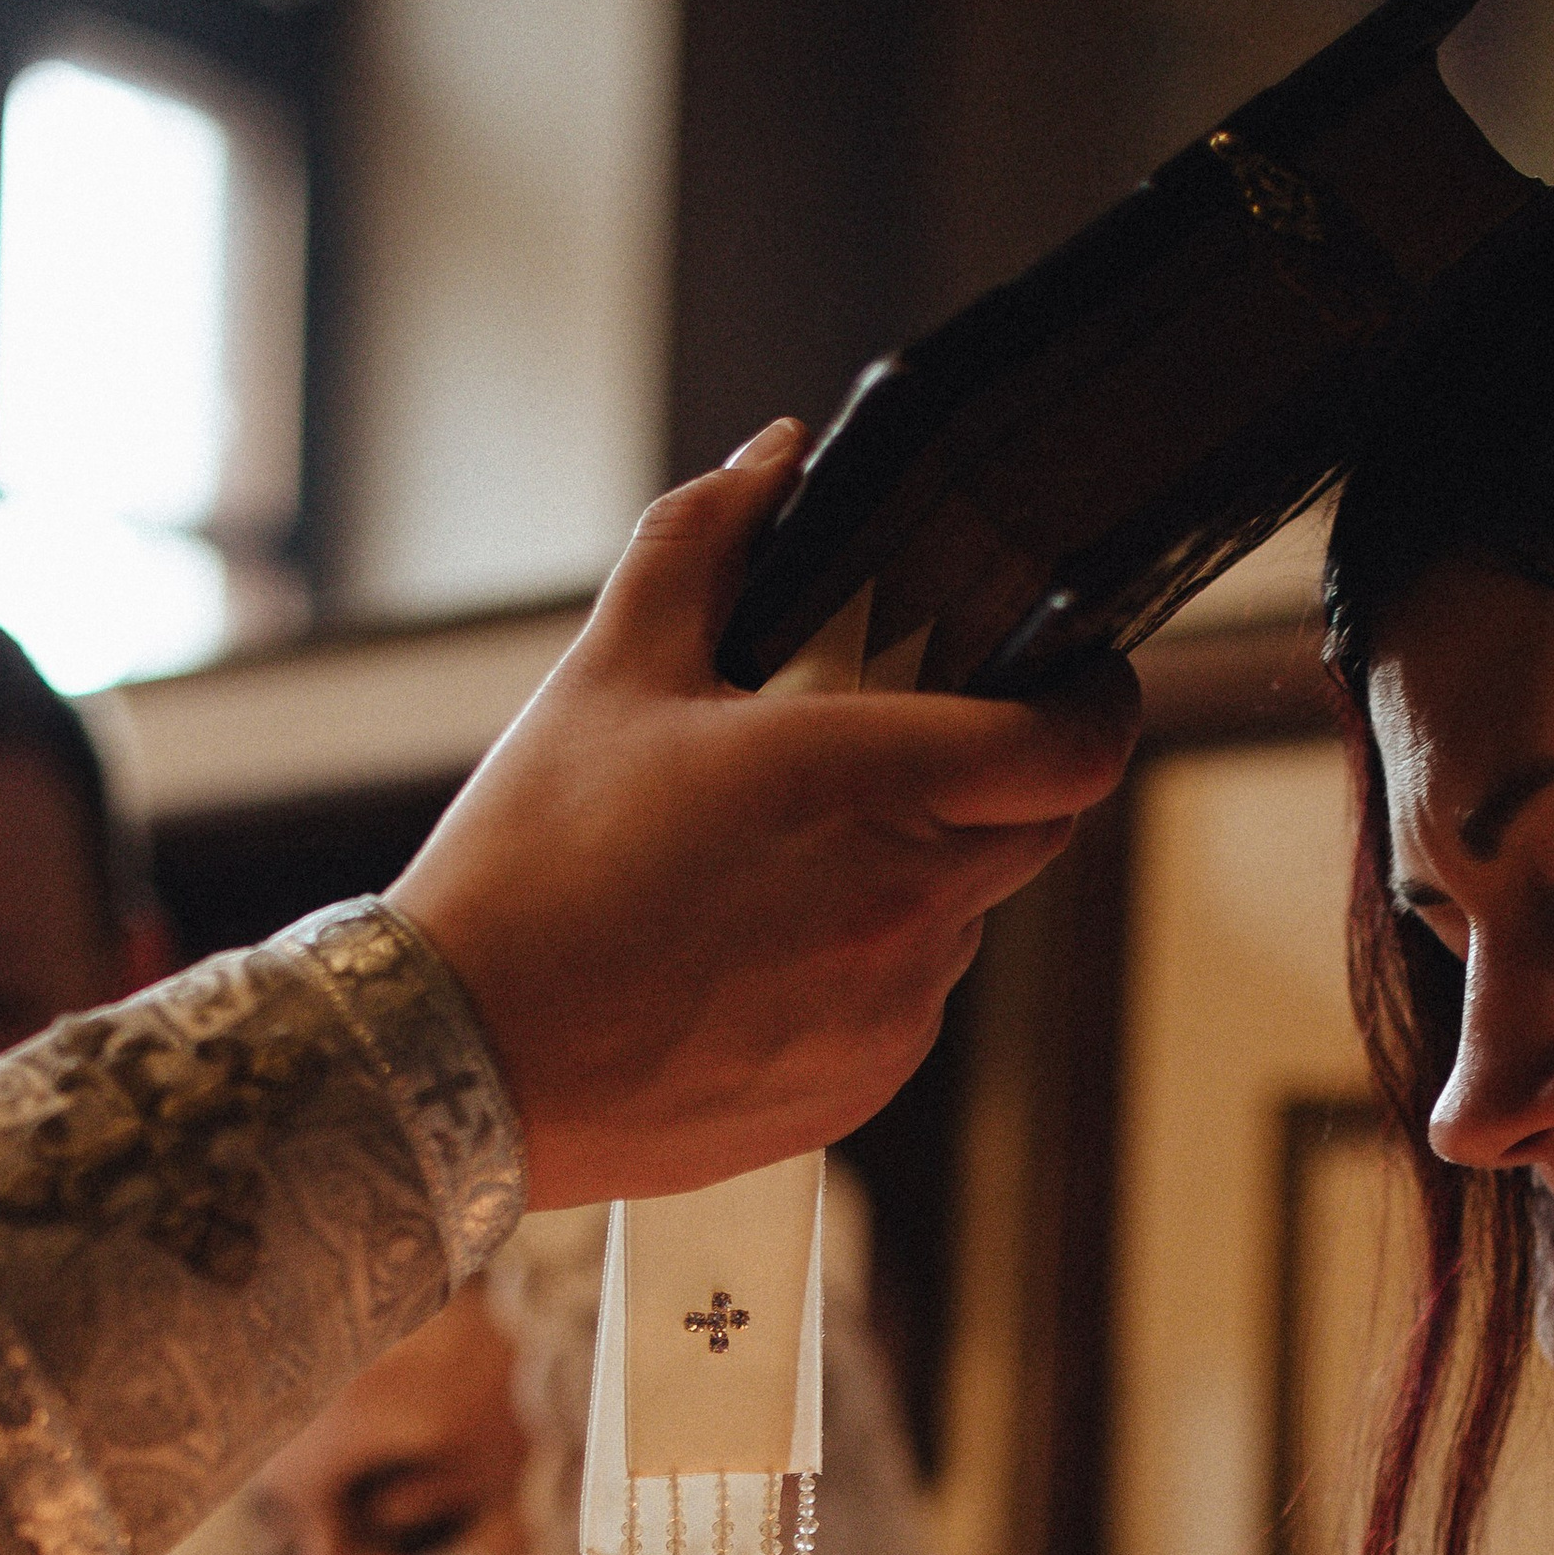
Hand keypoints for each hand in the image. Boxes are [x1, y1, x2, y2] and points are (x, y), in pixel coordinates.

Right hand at [393, 422, 1141, 1205]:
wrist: (457, 1063)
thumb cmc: (529, 866)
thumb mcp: (611, 672)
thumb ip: (707, 541)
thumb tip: (778, 459)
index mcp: (860, 785)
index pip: (1071, 748)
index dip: (1096, 705)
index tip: (1073, 680)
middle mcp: (902, 908)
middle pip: (1035, 828)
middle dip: (998, 778)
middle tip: (905, 748)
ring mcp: (888, 1014)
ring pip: (964, 918)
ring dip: (917, 874)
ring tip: (785, 864)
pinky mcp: (855, 1095)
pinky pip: (906, 1007)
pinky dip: (864, 967)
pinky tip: (755, 953)